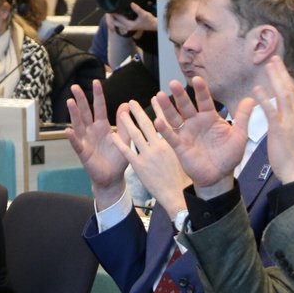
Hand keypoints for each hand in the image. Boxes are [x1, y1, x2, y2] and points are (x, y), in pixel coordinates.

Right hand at [64, 80, 126, 207]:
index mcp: (102, 127)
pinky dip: (72, 138)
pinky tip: (68, 130)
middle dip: (80, 100)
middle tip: (75, 87)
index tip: (96, 82)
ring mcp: (85, 141)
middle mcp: (91, 131)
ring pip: (78, 124)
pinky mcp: (83, 153)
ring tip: (70, 102)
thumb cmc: (118, 158)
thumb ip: (124, 123)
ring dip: (74, 113)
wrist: (113, 178)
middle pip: (85, 112)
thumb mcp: (125, 139)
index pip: (99, 108)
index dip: (98, 96)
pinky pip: (77, 144)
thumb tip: (126, 104)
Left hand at [108, 2, 157, 33]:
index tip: (109, 8)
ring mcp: (128, 27)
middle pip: (115, 22)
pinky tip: (118, 13)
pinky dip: (118, 19)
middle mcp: (127, 27)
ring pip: (117, 23)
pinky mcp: (130, 26)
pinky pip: (120, 23)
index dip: (113, 13)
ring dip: (114, 18)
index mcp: (129, 25)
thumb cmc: (150, 20)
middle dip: (111, 17)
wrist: (155, 25)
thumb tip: (131, 3)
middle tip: (109, 9)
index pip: (118, 18)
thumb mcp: (144, 14)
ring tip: (112, 10)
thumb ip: (137, 9)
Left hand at [111, 100, 188, 218]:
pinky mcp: (139, 166)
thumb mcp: (181, 156)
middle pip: (147, 125)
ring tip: (121, 113)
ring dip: (127, 123)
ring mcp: (148, 156)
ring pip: (135, 135)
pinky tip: (112, 134)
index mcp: (171, 143)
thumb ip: (175, 143)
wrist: (175, 195)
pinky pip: (126, 151)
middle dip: (138, 112)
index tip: (155, 97)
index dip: (159, 109)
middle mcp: (159, 147)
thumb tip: (174, 131)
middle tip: (132, 102)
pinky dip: (119, 142)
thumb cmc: (181, 178)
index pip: (164, 122)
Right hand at [155, 77, 253, 198]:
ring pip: (174, 117)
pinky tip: (158, 121)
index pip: (204, 100)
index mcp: (209, 117)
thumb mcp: (239, 135)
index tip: (196, 79)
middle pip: (186, 106)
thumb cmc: (229, 155)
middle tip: (173, 83)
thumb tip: (251, 99)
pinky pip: (171, 136)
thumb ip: (242, 117)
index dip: (200, 90)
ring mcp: (186, 133)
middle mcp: (195, 122)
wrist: (220, 176)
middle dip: (180, 95)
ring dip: (167, 107)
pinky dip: (164, 129)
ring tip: (160, 96)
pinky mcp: (180, 146)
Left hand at [257, 56, 293, 183]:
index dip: (288, 80)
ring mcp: (290, 121)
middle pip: (289, 90)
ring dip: (275, 79)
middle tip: (273, 59)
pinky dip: (264, 98)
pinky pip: (271, 110)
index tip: (281, 69)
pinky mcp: (279, 129)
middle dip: (281, 73)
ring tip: (268, 65)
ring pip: (282, 95)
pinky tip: (257, 89)